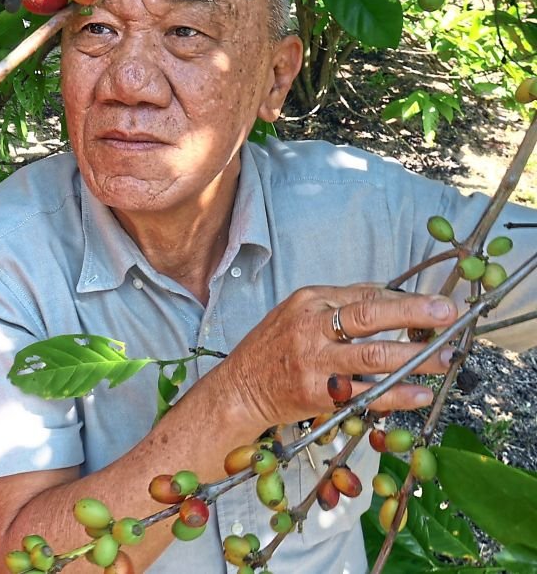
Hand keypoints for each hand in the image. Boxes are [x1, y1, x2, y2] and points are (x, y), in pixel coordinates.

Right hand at [213, 283, 456, 429]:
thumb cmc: (272, 349)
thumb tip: (387, 293)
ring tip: (445, 359)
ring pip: (373, 357)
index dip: (405, 300)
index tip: (437, 304)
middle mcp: (310, 328)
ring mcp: (314, 362)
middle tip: (448, 315)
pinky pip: (365, 394)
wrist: (239, 389)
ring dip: (415, 358)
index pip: (365, 296)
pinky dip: (396, 394)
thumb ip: (339, 303)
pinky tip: (420, 393)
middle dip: (414, 315)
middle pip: (370, 317)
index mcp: (308, 302)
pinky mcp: (317, 395)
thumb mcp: (297, 313)